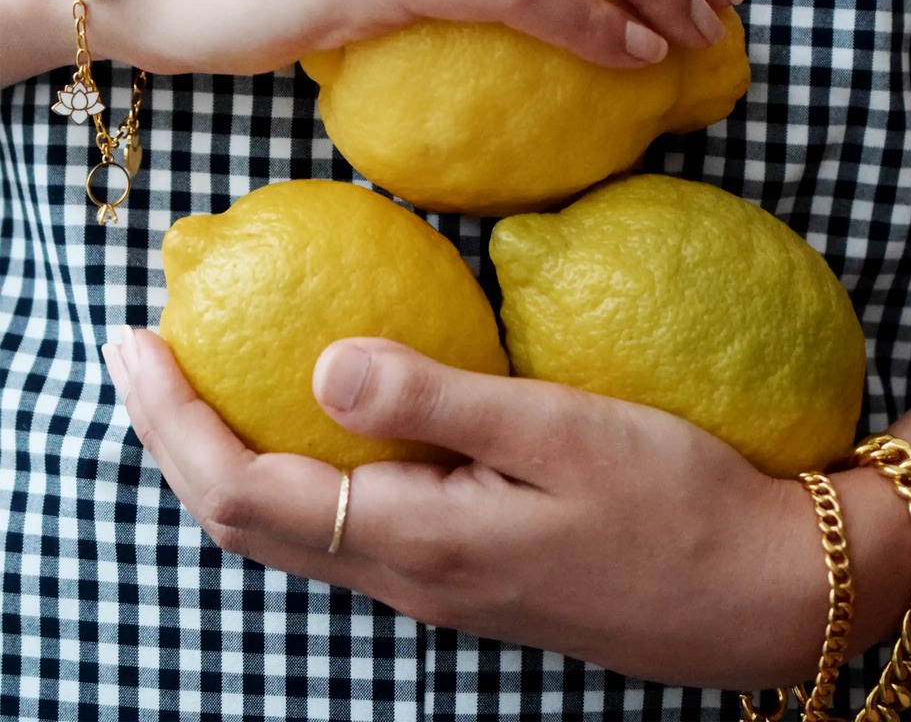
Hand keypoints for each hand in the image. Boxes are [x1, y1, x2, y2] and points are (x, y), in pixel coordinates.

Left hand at [105, 328, 829, 690]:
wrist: (755, 588)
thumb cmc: (670, 500)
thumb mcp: (557, 432)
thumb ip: (437, 400)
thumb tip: (322, 365)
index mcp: (418, 539)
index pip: (245, 491)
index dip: (173, 422)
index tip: (134, 343)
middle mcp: (408, 573)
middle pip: (247, 517)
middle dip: (176, 437)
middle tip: (144, 353)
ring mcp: (435, 579)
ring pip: (292, 525)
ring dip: (228, 455)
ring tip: (203, 383)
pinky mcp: (466, 566)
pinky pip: (346, 522)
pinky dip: (297, 471)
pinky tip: (314, 423)